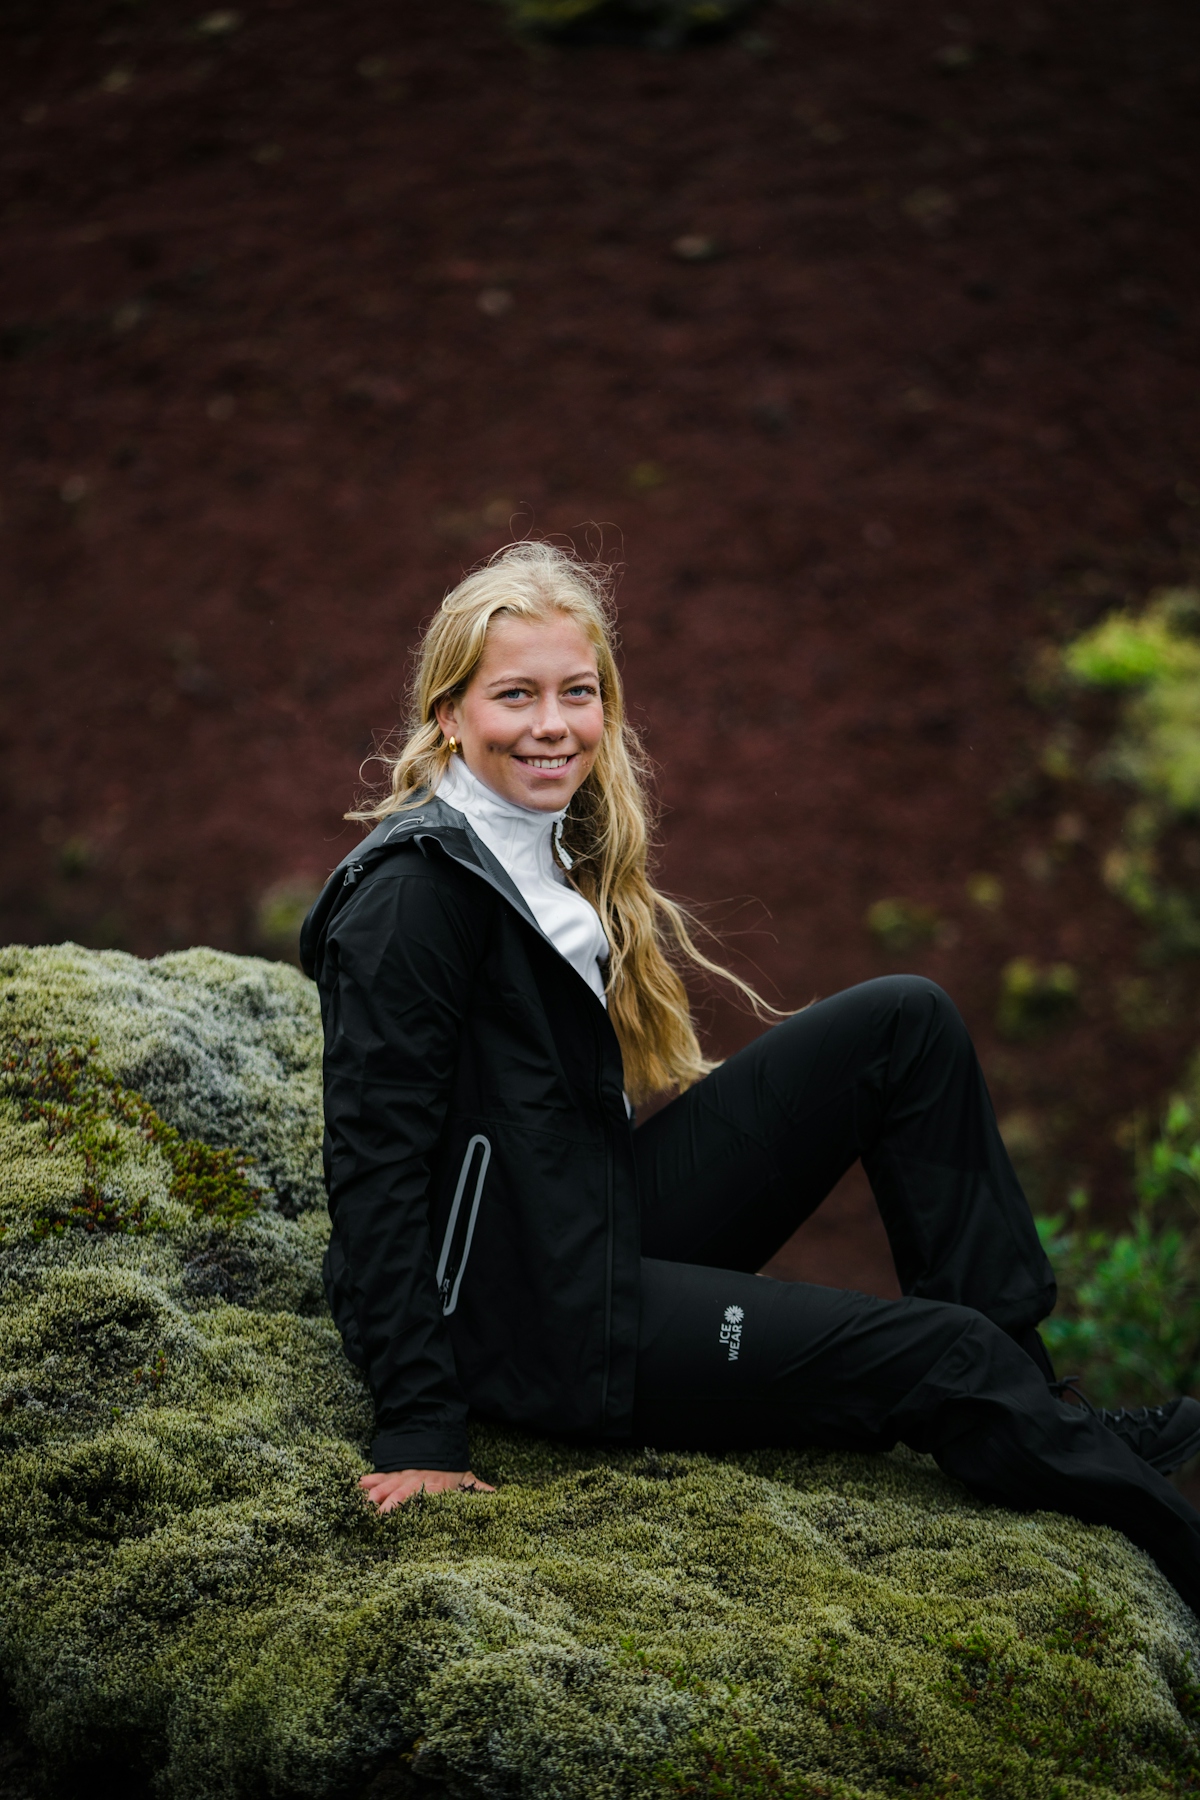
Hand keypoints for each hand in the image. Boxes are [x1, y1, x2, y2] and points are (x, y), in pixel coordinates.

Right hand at [358, 1468, 495, 1513]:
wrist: (439, 1440)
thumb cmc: (453, 1468)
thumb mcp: (467, 1480)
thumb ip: (479, 1490)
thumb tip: (497, 1498)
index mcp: (435, 1486)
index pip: (423, 1497)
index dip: (413, 1507)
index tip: (404, 1519)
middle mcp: (417, 1481)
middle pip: (401, 1494)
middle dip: (389, 1505)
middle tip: (377, 1518)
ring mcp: (404, 1476)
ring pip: (388, 1485)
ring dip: (376, 1494)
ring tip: (364, 1503)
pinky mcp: (395, 1472)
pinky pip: (382, 1476)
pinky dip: (370, 1479)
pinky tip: (358, 1484)